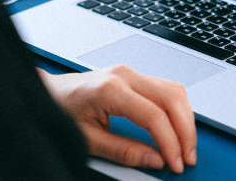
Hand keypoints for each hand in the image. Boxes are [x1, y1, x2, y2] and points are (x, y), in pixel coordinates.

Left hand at [38, 65, 196, 173]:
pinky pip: (165, 89)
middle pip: (172, 99)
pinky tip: (176, 128)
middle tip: (187, 157)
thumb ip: (124, 151)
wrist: (47, 92)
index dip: (170, 143)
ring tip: (185, 146)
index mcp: (111, 89)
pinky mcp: (132, 76)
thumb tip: (155, 160)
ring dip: (185, 119)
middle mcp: (124, 75)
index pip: (154, 116)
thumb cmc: (61, 110)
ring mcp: (129, 72)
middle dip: (185, 131)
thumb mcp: (88, 139)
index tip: (175, 162)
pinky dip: (176, 110)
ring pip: (174, 90)